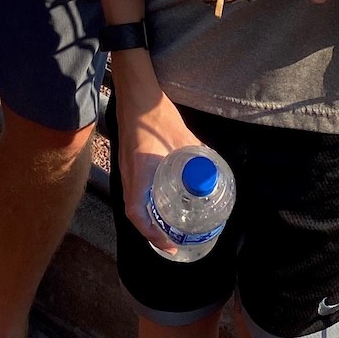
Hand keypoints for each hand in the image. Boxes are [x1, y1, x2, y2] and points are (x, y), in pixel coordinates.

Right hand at [112, 64, 200, 252]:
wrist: (136, 94)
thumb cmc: (156, 115)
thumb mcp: (183, 137)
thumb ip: (198, 155)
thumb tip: (212, 171)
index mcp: (140, 172)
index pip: (137, 212)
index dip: (151, 232)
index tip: (169, 243)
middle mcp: (129, 175)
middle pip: (135, 212)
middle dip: (152, 230)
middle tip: (173, 239)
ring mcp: (126, 169)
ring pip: (134, 201)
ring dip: (149, 217)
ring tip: (168, 225)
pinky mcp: (128, 162)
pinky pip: (135, 190)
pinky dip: (146, 202)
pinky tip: (161, 199)